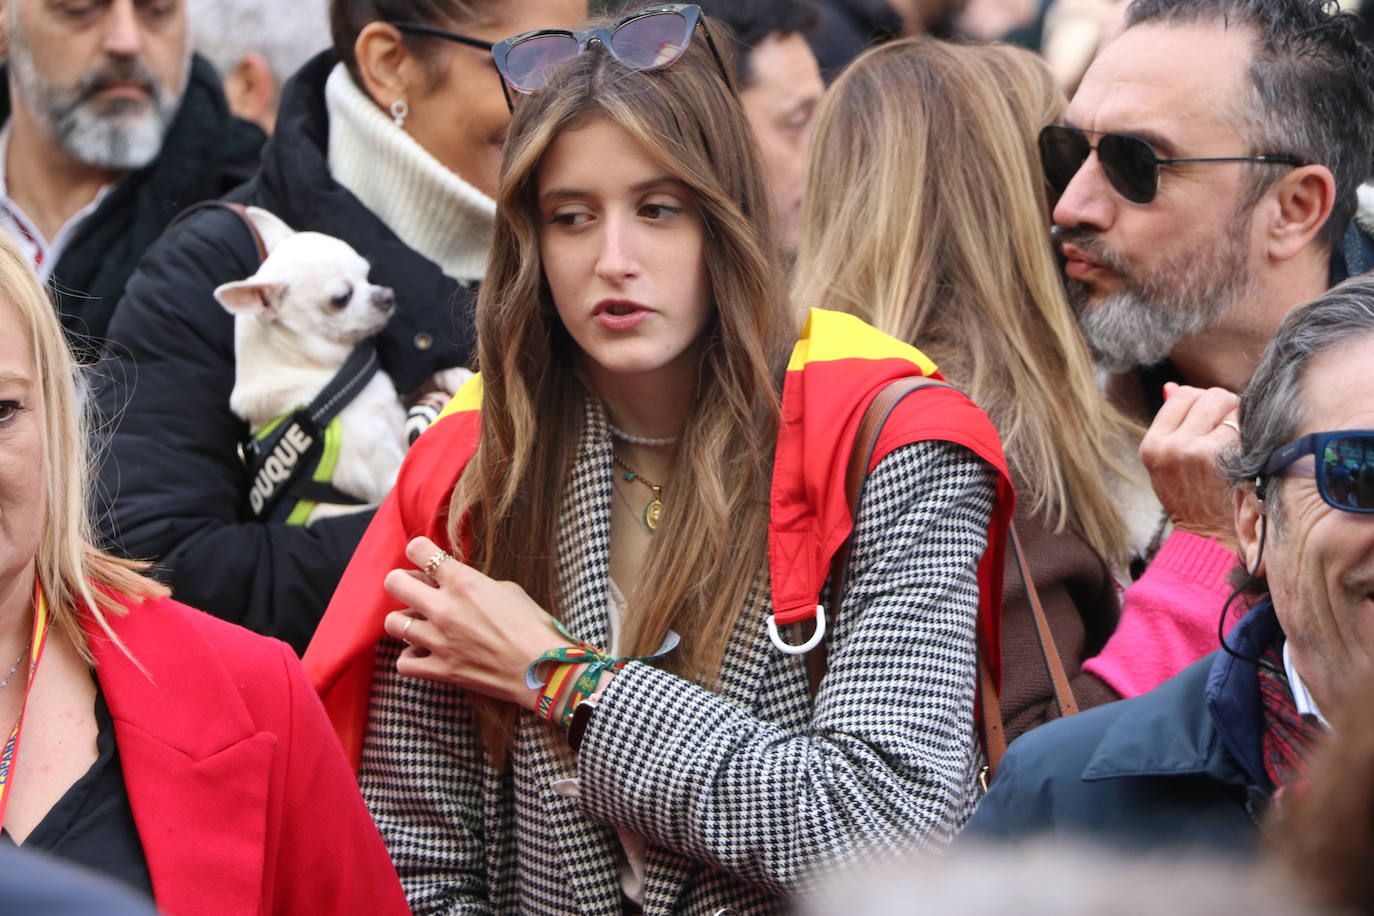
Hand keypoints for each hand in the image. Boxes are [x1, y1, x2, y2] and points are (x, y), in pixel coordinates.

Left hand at [382, 537, 572, 708]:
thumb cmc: (533, 626)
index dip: (419, 551)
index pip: (419, 550)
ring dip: (405, 621)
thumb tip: (459, 585)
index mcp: (464, 582)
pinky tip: (424, 654)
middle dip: (402, 583)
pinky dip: (410, 658)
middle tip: (415, 590)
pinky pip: (403, 663)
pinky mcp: (440, 670)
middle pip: (394, 583)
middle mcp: (444, 608)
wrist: (544, 668)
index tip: (425, 559)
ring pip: (393, 623)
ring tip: (420, 624)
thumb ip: (476, 584)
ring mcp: (438, 640)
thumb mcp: (508, 590)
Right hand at [1139, 383, 1239, 549]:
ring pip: (1229, 404)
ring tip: (1236, 442)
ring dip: (1239, 417)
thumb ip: (1170, 424)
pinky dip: (1252, 434)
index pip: (1182, 395)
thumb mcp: (1165, 463)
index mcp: (1152, 445)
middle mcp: (1172, 445)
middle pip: (1208, 394)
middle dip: (1223, 406)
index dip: (1201, 403)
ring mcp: (1199, 450)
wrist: (1207, 538)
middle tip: (1227, 431)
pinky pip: (1246, 425)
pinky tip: (1247, 453)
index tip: (1209, 423)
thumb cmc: (1190, 499)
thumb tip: (1171, 386)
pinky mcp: (1227, 457)